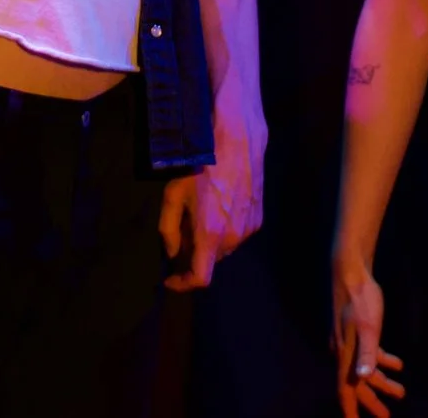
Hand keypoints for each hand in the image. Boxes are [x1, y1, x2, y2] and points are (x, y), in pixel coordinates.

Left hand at [162, 95, 265, 289]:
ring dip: (210, 242)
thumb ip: (168, 230)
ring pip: (224, 248)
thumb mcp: (173, 195)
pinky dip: (224, 230)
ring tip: (201, 213)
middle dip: (194, 255)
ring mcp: (249, 229)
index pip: (200, 279)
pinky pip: (237, 235)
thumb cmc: (198, 166)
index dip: (183, 284)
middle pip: (210, 261)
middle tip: (182, 233)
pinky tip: (218, 206)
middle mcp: (233, 238)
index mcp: (210, 235)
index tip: (171, 280)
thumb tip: (172, 253)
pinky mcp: (258, 219)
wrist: (236, 142)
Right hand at [331, 260, 407, 416]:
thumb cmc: (360, 300)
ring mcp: (350, 342)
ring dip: (382, 383)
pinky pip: (370, 354)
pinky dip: (383, 362)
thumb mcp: (368, 327)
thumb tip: (364, 377)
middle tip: (387, 417)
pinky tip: (398, 364)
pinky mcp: (358, 331)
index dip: (350, 411)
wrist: (352, 273)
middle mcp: (344, 352)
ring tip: (401, 392)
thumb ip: (368, 353)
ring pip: (365, 370)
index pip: (346, 390)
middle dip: (372, 402)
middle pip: (357, 385)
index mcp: (345, 355)